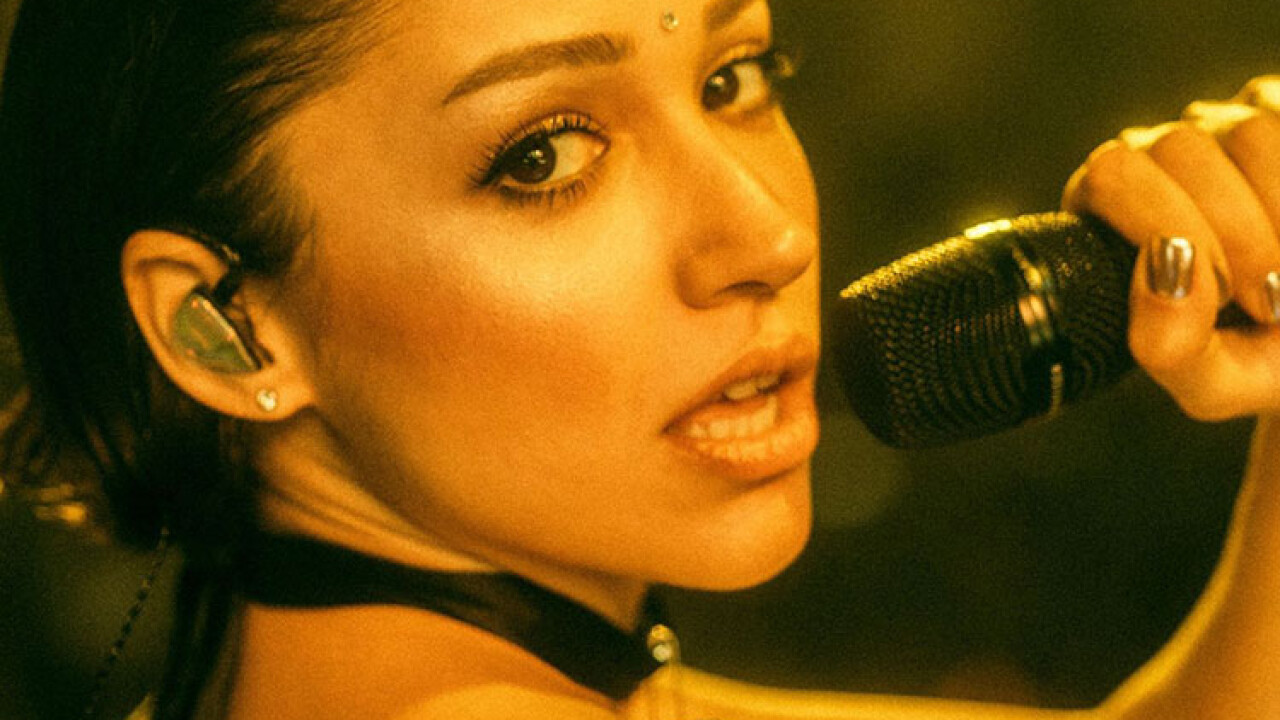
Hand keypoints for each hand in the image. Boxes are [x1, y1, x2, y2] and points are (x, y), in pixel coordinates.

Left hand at [1062, 76, 1279, 421]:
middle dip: (1232, 231)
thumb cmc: (1253, 357)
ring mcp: (1227, 126)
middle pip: (1177, 148)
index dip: (1169, 228)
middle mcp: (1159, 155)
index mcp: (1110, 207)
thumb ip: (1171, 346)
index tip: (1220, 298)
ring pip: (1246, 131)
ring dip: (1279, 216)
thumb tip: (1167, 275)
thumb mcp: (1212, 380)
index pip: (1112, 176)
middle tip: (1266, 303)